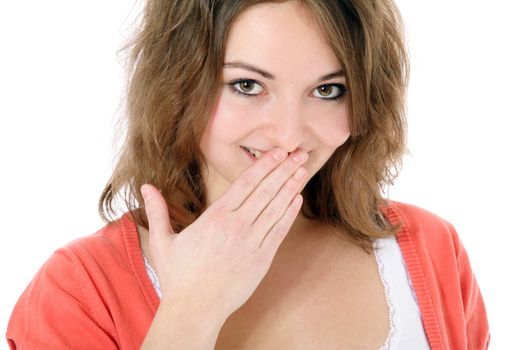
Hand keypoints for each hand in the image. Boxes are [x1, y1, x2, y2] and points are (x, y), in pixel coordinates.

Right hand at [141, 148, 307, 319]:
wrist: (195, 310)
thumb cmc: (178, 276)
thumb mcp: (162, 241)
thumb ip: (157, 211)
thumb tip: (146, 186)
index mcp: (215, 218)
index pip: (245, 184)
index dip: (264, 166)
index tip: (278, 152)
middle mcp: (236, 227)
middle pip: (265, 191)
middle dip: (284, 170)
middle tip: (299, 153)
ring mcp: (251, 243)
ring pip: (276, 208)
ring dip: (291, 187)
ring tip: (302, 170)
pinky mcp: (261, 260)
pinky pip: (279, 231)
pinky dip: (289, 214)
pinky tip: (297, 199)